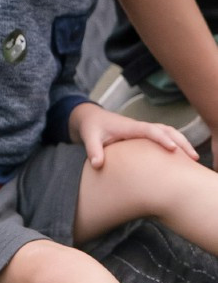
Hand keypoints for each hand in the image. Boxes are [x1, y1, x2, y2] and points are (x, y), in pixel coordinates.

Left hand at [70, 102, 198, 168]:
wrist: (91, 118)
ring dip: (181, 142)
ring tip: (193, 158)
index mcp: (128, 127)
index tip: (173, 149)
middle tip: (193, 157)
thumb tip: (97, 164)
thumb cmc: (92, 127)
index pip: (149, 130)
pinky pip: (163, 136)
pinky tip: (181, 158)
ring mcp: (143, 130)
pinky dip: (175, 143)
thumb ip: (93, 150)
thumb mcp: (89, 137)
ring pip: (168, 132)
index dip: (161, 138)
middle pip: (165, 129)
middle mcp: (139, 127)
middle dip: (180, 141)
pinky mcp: (144, 135)